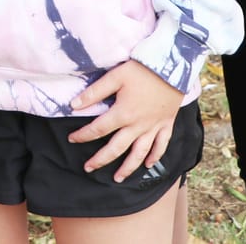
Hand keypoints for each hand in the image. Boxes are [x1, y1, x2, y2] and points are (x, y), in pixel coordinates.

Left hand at [67, 60, 179, 179]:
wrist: (173, 67)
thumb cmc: (142, 70)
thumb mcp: (115, 76)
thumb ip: (94, 92)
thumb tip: (74, 105)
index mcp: (122, 114)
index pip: (98, 129)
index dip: (83, 135)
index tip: (72, 139)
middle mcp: (137, 126)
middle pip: (116, 148)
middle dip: (101, 160)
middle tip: (88, 168)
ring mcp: (153, 127)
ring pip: (139, 153)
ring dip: (128, 168)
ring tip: (118, 178)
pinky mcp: (166, 124)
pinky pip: (161, 146)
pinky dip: (155, 157)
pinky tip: (148, 165)